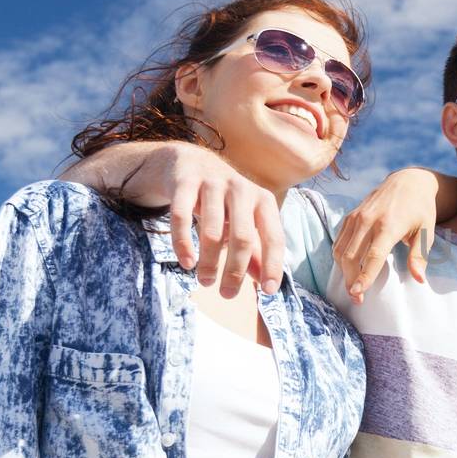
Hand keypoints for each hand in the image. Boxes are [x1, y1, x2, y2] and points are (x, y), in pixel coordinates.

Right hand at [110, 143, 283, 297]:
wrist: (189, 162)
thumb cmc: (224, 201)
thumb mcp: (244, 221)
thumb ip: (255, 251)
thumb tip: (266, 284)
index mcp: (263, 200)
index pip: (274, 236)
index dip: (273, 264)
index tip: (269, 291)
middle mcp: (241, 189)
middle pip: (243, 237)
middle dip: (235, 270)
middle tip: (227, 295)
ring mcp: (213, 184)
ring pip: (212, 231)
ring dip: (209, 262)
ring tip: (205, 282)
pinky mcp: (185, 183)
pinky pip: (181, 217)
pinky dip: (183, 243)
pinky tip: (187, 262)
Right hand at [333, 168, 441, 301]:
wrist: (408, 181)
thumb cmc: (421, 209)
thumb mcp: (426, 231)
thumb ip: (420, 255)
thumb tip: (420, 279)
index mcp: (389, 224)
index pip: (373, 256)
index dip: (365, 276)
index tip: (358, 294)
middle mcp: (368, 220)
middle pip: (352, 256)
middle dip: (351, 280)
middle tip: (357, 299)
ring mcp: (356, 217)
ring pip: (341, 250)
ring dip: (344, 272)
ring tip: (352, 288)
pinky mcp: (350, 216)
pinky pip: (339, 241)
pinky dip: (341, 258)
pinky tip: (348, 269)